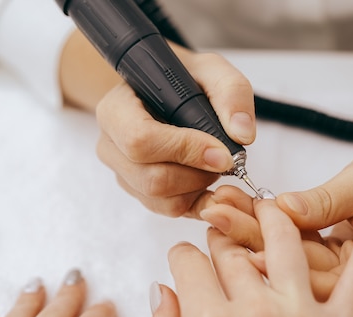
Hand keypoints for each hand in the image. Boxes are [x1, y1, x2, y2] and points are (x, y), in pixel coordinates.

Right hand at [94, 49, 255, 216]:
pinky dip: (195, 200)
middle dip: (197, 175)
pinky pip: (167, 209)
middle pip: (151, 178)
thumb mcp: (210, 70)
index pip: (140, 140)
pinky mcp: (138, 192)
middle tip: (224, 160)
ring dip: (197, 188)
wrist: (164, 93)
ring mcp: (122, 173)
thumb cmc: (182, 80)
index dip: (185, 150)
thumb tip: (241, 134)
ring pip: (160, 199)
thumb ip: (231, 92)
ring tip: (212, 165)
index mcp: (116, 109)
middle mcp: (111, 145)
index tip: (222, 153)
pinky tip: (207, 179)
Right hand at [147, 200, 352, 316]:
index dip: (180, 255)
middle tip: (220, 236)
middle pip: (230, 250)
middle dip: (220, 237)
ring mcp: (299, 315)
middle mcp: (252, 310)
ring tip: (268, 206)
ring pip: (284, 242)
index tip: (183, 258)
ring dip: (274, 216)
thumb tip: (161, 290)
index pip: (187, 263)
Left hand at [199, 140, 352, 296]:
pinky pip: (295, 239)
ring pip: (289, 251)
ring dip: (254, 226)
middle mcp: (352, 275)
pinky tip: (240, 206)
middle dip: (251, 235)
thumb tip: (282, 209)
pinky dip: (270, 221)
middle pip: (293, 263)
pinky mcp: (330, 249)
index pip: (312, 273)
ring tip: (219, 204)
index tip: (232, 235)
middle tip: (215, 211)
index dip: (270, 258)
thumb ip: (326, 201)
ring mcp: (340, 264)